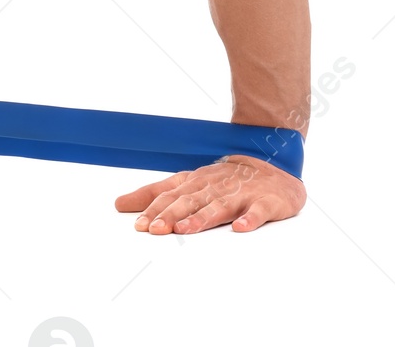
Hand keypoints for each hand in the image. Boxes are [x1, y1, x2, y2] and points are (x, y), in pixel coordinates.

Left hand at [114, 153, 305, 234]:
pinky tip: (241, 228)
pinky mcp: (266, 202)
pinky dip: (250, 219)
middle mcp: (216, 186)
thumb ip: (156, 193)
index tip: (138, 224)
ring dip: (202, 218)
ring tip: (186, 230)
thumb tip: (120, 204)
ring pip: (220, 206)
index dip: (156, 208)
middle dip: (173, 214)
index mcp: (198, 182)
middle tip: (156, 229)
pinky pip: (259, 211)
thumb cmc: (227, 179)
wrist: (275, 164)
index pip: (173, 193)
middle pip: (192, 200)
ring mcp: (242, 193)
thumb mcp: (190, 182)